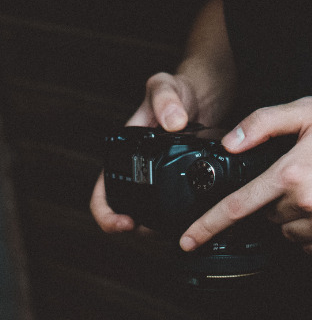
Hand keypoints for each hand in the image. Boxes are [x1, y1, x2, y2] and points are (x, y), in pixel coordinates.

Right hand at [89, 72, 204, 233]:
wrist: (201, 96)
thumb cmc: (177, 90)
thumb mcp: (167, 87)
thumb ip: (166, 100)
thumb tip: (173, 123)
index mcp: (123, 153)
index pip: (103, 191)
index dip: (106, 213)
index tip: (124, 223)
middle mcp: (137, 168)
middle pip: (124, 210)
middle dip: (131, 228)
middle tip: (149, 232)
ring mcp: (158, 178)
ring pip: (147, 213)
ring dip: (153, 227)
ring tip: (170, 229)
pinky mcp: (179, 181)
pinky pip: (172, 206)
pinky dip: (175, 216)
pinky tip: (190, 219)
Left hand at [179, 97, 311, 256]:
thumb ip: (265, 122)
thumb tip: (230, 143)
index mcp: (292, 173)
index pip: (238, 206)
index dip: (208, 225)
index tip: (188, 241)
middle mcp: (307, 205)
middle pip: (267, 217)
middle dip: (275, 201)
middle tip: (303, 179)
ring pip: (287, 233)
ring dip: (294, 218)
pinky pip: (310, 247)